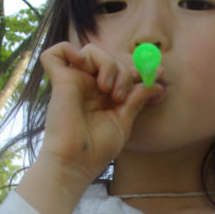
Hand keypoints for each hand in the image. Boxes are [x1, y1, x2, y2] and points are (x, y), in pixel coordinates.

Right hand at [16, 42, 159, 213]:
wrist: (76, 163)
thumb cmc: (97, 149)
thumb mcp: (123, 121)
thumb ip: (137, 100)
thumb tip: (157, 85)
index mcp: (103, 95)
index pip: (122, 69)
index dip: (140, 68)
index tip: (160, 74)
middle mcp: (88, 85)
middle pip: (109, 58)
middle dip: (124, 71)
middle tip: (122, 95)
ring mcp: (74, 82)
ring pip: (91, 51)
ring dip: (107, 65)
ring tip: (108, 90)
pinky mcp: (59, 81)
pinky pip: (54, 53)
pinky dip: (68, 50)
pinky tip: (81, 65)